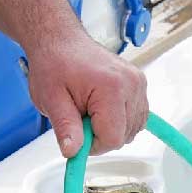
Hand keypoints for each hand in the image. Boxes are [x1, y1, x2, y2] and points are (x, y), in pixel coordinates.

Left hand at [26, 35, 147, 157]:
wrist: (60, 40)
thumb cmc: (54, 64)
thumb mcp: (51, 99)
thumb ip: (65, 128)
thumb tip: (73, 152)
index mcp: (111, 88)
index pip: (113, 138)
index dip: (93, 144)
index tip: (78, 133)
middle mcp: (131, 84)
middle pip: (124, 135)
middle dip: (101, 134)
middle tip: (81, 115)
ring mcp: (138, 83)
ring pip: (132, 129)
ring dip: (110, 127)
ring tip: (90, 108)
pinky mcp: (139, 84)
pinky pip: (136, 117)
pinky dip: (120, 120)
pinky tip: (102, 108)